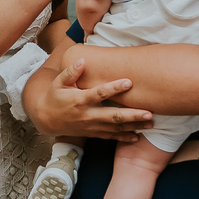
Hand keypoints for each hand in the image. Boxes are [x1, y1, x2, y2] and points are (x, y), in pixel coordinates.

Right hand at [33, 57, 152, 139]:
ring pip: (115, 127)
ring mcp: (91, 126)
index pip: (99, 94)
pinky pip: (111, 136)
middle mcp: (87, 115)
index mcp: (80, 100)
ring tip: (151, 123)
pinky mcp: (93, 133)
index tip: (129, 82)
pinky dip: (124, 137)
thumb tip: (82, 60)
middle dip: (132, 115)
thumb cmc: (54, 97)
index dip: (114, 88)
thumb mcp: (58, 83)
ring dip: (134, 126)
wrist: (47, 119)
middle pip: (113, 115)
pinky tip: (138, 136)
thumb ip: (70, 72)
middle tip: (149, 112)